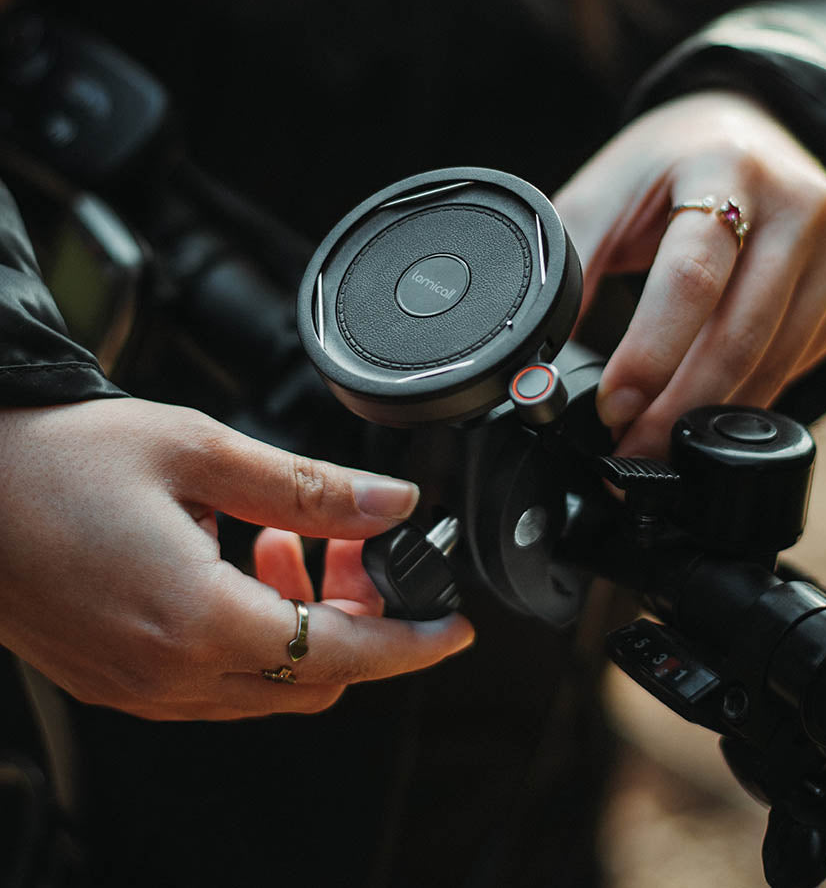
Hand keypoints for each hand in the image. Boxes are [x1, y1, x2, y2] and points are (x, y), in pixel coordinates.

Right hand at [0, 398, 472, 718]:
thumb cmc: (60, 460)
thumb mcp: (201, 452)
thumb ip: (309, 486)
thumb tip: (390, 503)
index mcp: (196, 620)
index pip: (342, 654)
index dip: (410, 643)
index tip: (451, 628)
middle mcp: (167, 673)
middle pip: (311, 678)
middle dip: (357, 620)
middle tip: (357, 550)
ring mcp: (137, 686)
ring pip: (265, 684)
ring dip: (302, 622)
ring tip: (288, 539)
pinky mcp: (114, 679)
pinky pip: (214, 681)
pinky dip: (253, 633)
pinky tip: (238, 562)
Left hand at [554, 91, 825, 456]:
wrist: (747, 130)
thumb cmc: (667, 167)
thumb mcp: (608, 195)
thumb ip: (571, 268)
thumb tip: (537, 358)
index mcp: (726, 169)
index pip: (692, 277)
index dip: (650, 353)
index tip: (613, 407)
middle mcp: (799, 203)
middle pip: (740, 333)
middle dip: (677, 409)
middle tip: (630, 453)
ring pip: (776, 361)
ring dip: (711, 417)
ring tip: (657, 445)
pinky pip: (802, 361)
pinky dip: (751, 394)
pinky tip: (706, 409)